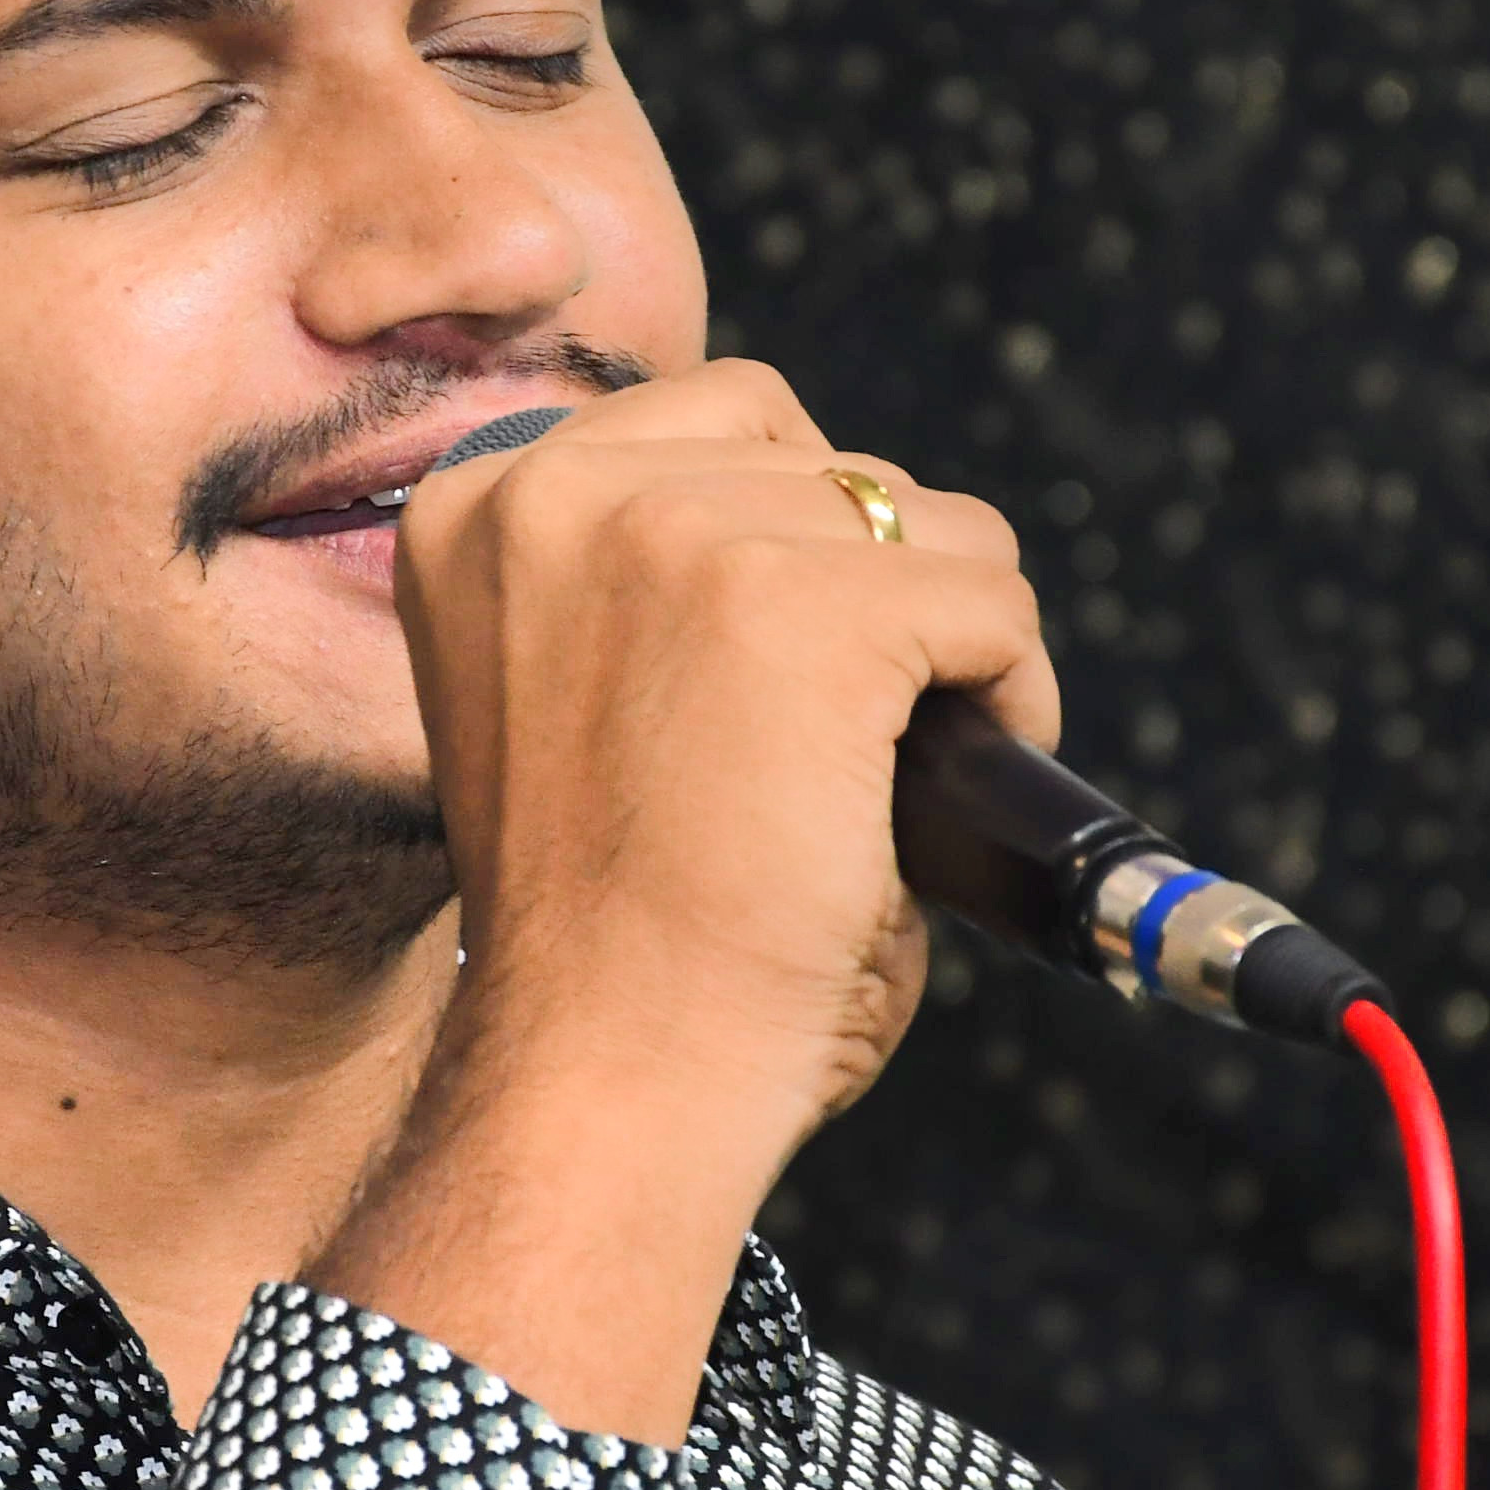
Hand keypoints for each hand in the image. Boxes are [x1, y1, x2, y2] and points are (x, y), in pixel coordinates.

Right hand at [301, 361, 1055, 1440]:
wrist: (605, 1066)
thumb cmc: (607, 930)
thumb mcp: (571, 687)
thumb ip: (653, 574)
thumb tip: (845, 501)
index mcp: (477, 504)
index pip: (715, 423)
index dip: (790, 539)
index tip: (784, 680)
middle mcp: (557, 487)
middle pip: (821, 454)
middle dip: (871, 587)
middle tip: (860, 740)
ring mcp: (682, 533)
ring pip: (921, 518)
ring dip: (947, 638)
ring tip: (902, 772)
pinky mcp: (808, 606)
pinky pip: (992, 597)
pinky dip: (1012, 693)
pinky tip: (950, 789)